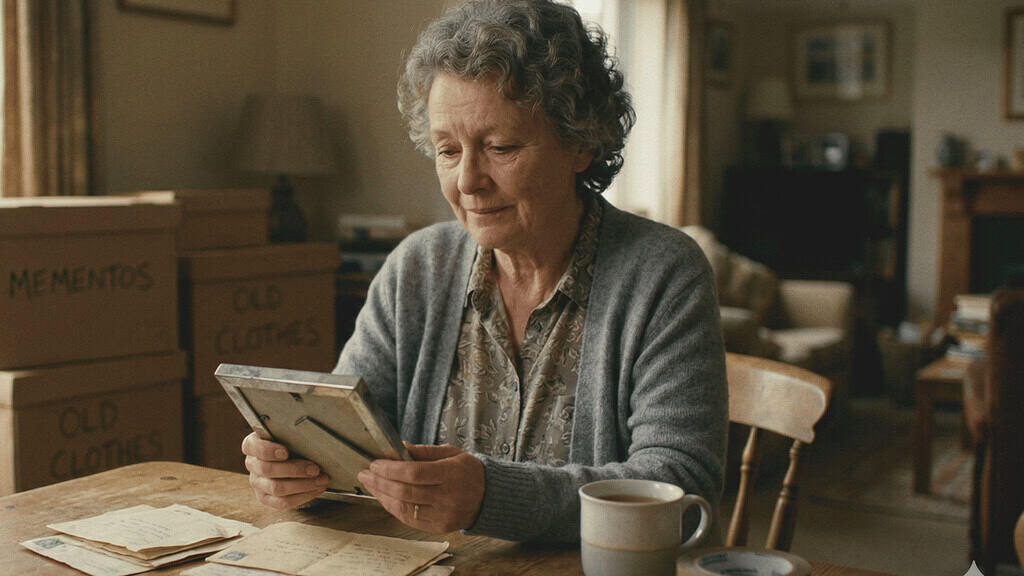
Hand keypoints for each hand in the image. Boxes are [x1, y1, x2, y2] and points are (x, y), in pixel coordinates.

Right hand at [241, 432, 328, 508]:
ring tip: (321, 479)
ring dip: (303, 485)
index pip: (253, 447)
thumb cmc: (291, 443)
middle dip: (295, 470)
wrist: (291, 459)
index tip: (285, 451)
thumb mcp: (289, 433)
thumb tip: (315, 422)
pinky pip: (282, 503)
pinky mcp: (266, 498)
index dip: (268, 450)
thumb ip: (294, 430)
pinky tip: (316, 489)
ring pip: (276, 488)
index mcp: (253, 445)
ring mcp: (258, 483)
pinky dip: (302, 496)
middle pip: (267, 470)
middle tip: (315, 468)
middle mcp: (252, 464)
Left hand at [357, 443, 484, 533]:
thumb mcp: (450, 453)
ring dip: (382, 495)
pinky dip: (393, 508)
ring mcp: (443, 515)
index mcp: (451, 474)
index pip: (415, 473)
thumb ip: (423, 452)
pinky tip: (384, 497)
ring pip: (404, 507)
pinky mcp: (438, 527)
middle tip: (365, 473)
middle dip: (380, 482)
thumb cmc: (468, 472)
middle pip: (406, 491)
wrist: (490, 497)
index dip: (391, 469)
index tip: (376, 463)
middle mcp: (447, 497)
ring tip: (371, 484)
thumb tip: (398, 448)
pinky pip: (409, 519)